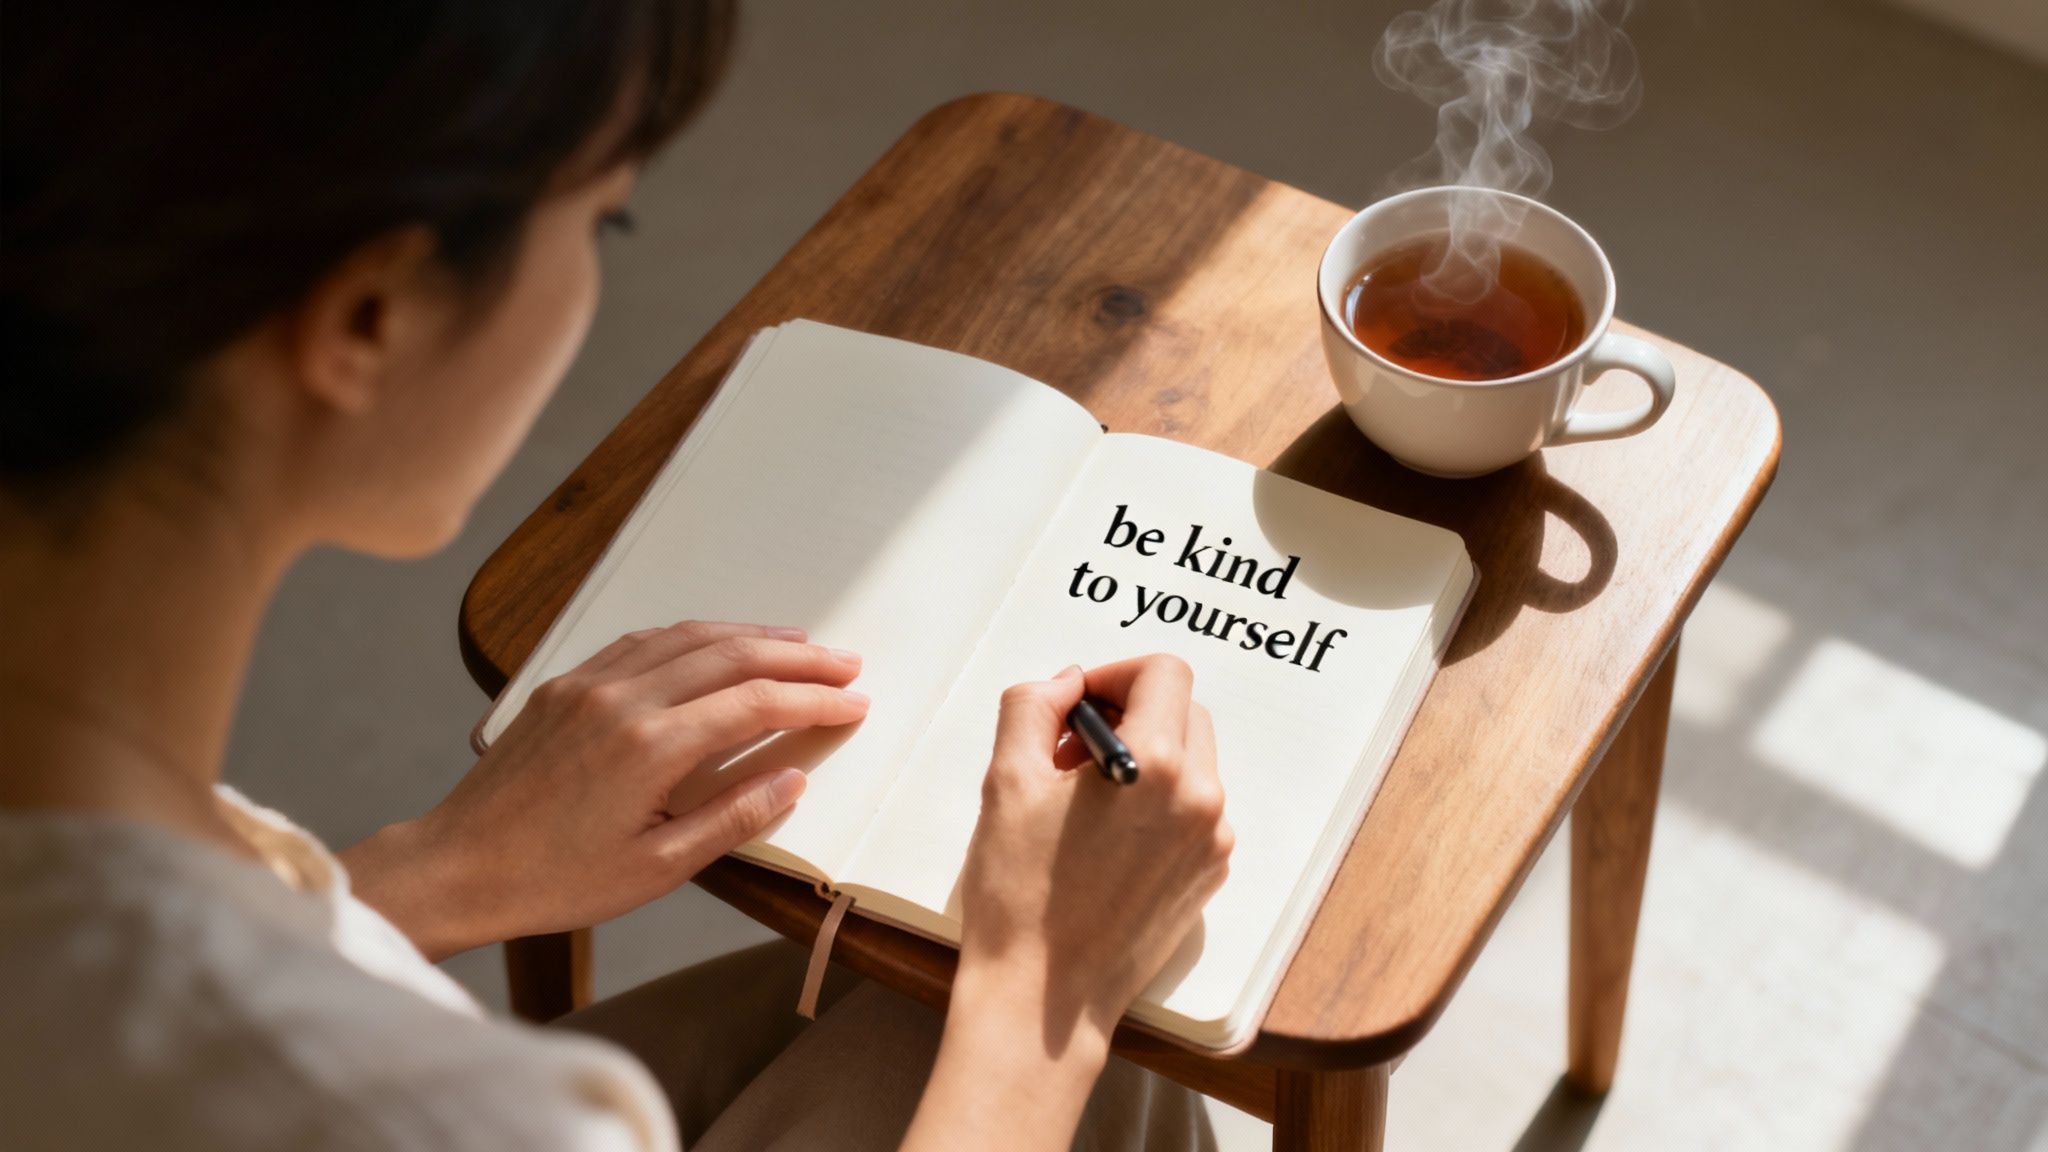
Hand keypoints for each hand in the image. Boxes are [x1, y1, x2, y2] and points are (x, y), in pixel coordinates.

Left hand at [343, 620, 867, 959]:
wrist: (458, 866)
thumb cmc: (555, 881)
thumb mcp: (657, 868)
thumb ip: (731, 817)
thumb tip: (792, 778)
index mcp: (649, 746)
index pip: (753, 703)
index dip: (812, 699)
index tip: (854, 702)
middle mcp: (622, 699)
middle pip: (730, 655)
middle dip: (797, 656)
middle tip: (845, 663)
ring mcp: (589, 684)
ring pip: (687, 637)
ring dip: (750, 635)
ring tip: (798, 642)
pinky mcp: (564, 685)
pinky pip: (642, 641)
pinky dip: (692, 635)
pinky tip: (716, 641)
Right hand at [904, 655, 1230, 1151]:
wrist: (1044, 1001)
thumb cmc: (1019, 896)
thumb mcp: (1007, 780)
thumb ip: (1034, 704)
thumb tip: (1068, 682)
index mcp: (1157, 766)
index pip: (1164, 673)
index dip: (1115, 673)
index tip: (1078, 702)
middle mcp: (1201, 799)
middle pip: (1183, 711)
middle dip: (1128, 713)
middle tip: (1068, 752)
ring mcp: (1212, 841)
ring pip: (1191, 760)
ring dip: (1143, 756)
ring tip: (1082, 799)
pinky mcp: (1208, 874)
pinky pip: (1194, 808)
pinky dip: (1157, 801)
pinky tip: (1105, 836)